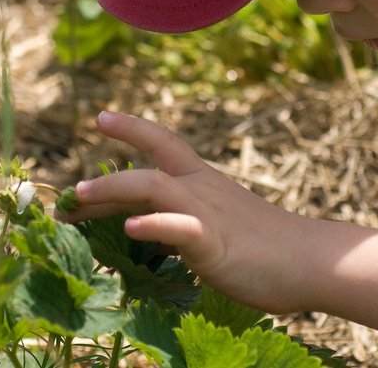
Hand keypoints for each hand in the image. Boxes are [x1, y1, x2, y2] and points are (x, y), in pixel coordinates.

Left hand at [60, 111, 309, 313]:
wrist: (311, 259)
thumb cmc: (268, 247)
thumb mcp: (220, 225)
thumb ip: (184, 221)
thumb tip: (149, 226)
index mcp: (203, 182)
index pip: (164, 144)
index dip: (133, 128)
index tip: (101, 117)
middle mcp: (201, 189)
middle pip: (150, 163)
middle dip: (104, 172)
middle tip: (65, 190)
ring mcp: (207, 214)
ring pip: (155, 187)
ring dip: (113, 189)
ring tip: (79, 198)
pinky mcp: (215, 244)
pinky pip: (181, 229)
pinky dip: (154, 225)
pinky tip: (130, 227)